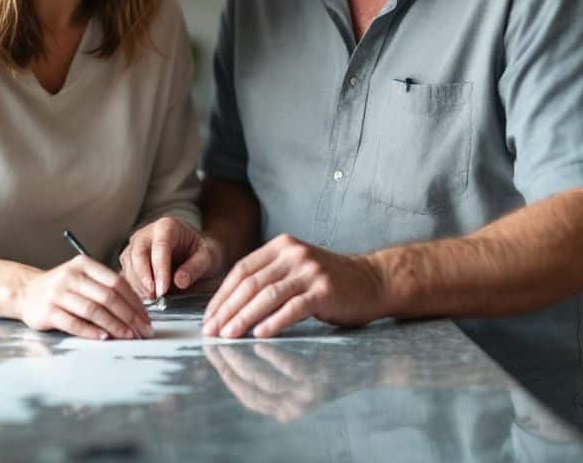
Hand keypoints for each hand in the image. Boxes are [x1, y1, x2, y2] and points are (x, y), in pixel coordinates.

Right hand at [16, 256, 152, 339]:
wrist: (26, 292)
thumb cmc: (61, 288)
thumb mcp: (82, 278)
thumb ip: (105, 288)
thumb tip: (136, 311)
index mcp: (84, 264)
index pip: (117, 282)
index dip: (135, 302)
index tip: (146, 318)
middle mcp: (71, 276)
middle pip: (108, 297)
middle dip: (129, 316)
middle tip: (142, 331)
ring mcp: (58, 293)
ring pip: (93, 310)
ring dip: (114, 325)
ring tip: (128, 336)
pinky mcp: (48, 311)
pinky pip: (74, 323)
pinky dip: (91, 331)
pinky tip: (104, 337)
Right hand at [119, 216, 224, 299]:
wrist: (193, 253)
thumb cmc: (201, 253)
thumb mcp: (208, 258)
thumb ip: (196, 267)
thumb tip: (180, 281)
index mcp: (167, 226)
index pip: (160, 246)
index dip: (160, 269)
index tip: (163, 289)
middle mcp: (147, 233)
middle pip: (138, 253)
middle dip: (144, 278)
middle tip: (155, 297)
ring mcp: (135, 245)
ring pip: (129, 264)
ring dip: (138, 284)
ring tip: (153, 300)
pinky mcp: (130, 260)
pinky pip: (125, 273)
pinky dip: (133, 287)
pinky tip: (146, 298)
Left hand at [202, 234, 386, 338]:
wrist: (373, 281)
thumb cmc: (329, 282)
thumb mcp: (296, 270)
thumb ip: (269, 279)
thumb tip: (230, 307)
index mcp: (281, 246)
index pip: (241, 270)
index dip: (222, 295)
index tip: (208, 317)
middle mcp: (294, 254)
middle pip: (250, 283)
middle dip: (227, 309)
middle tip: (211, 331)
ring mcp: (310, 271)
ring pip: (267, 295)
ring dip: (243, 317)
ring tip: (227, 336)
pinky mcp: (325, 290)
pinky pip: (292, 307)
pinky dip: (273, 322)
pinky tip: (259, 335)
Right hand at [204, 342, 336, 421]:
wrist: (370, 361)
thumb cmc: (328, 361)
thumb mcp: (298, 370)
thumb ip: (272, 366)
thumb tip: (235, 344)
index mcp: (284, 408)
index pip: (247, 395)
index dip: (226, 372)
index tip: (211, 350)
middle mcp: (294, 408)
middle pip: (251, 391)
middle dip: (228, 365)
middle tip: (214, 341)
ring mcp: (307, 397)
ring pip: (265, 383)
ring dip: (243, 361)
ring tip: (229, 336)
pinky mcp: (322, 382)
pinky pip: (292, 369)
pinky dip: (273, 356)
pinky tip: (260, 337)